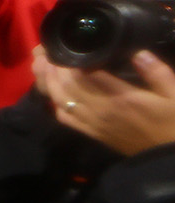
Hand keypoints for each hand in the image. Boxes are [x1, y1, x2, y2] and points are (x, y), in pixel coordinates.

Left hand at [43, 50, 174, 155]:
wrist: (168, 158)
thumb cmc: (174, 122)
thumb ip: (157, 72)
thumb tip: (138, 52)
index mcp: (120, 97)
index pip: (85, 75)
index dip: (70, 60)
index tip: (63, 45)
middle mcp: (101, 110)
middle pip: (66, 85)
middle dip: (53, 67)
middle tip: (45, 50)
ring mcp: (93, 123)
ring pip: (60, 100)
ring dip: (48, 82)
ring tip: (42, 65)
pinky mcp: (92, 133)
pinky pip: (65, 118)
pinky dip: (55, 103)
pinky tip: (53, 92)